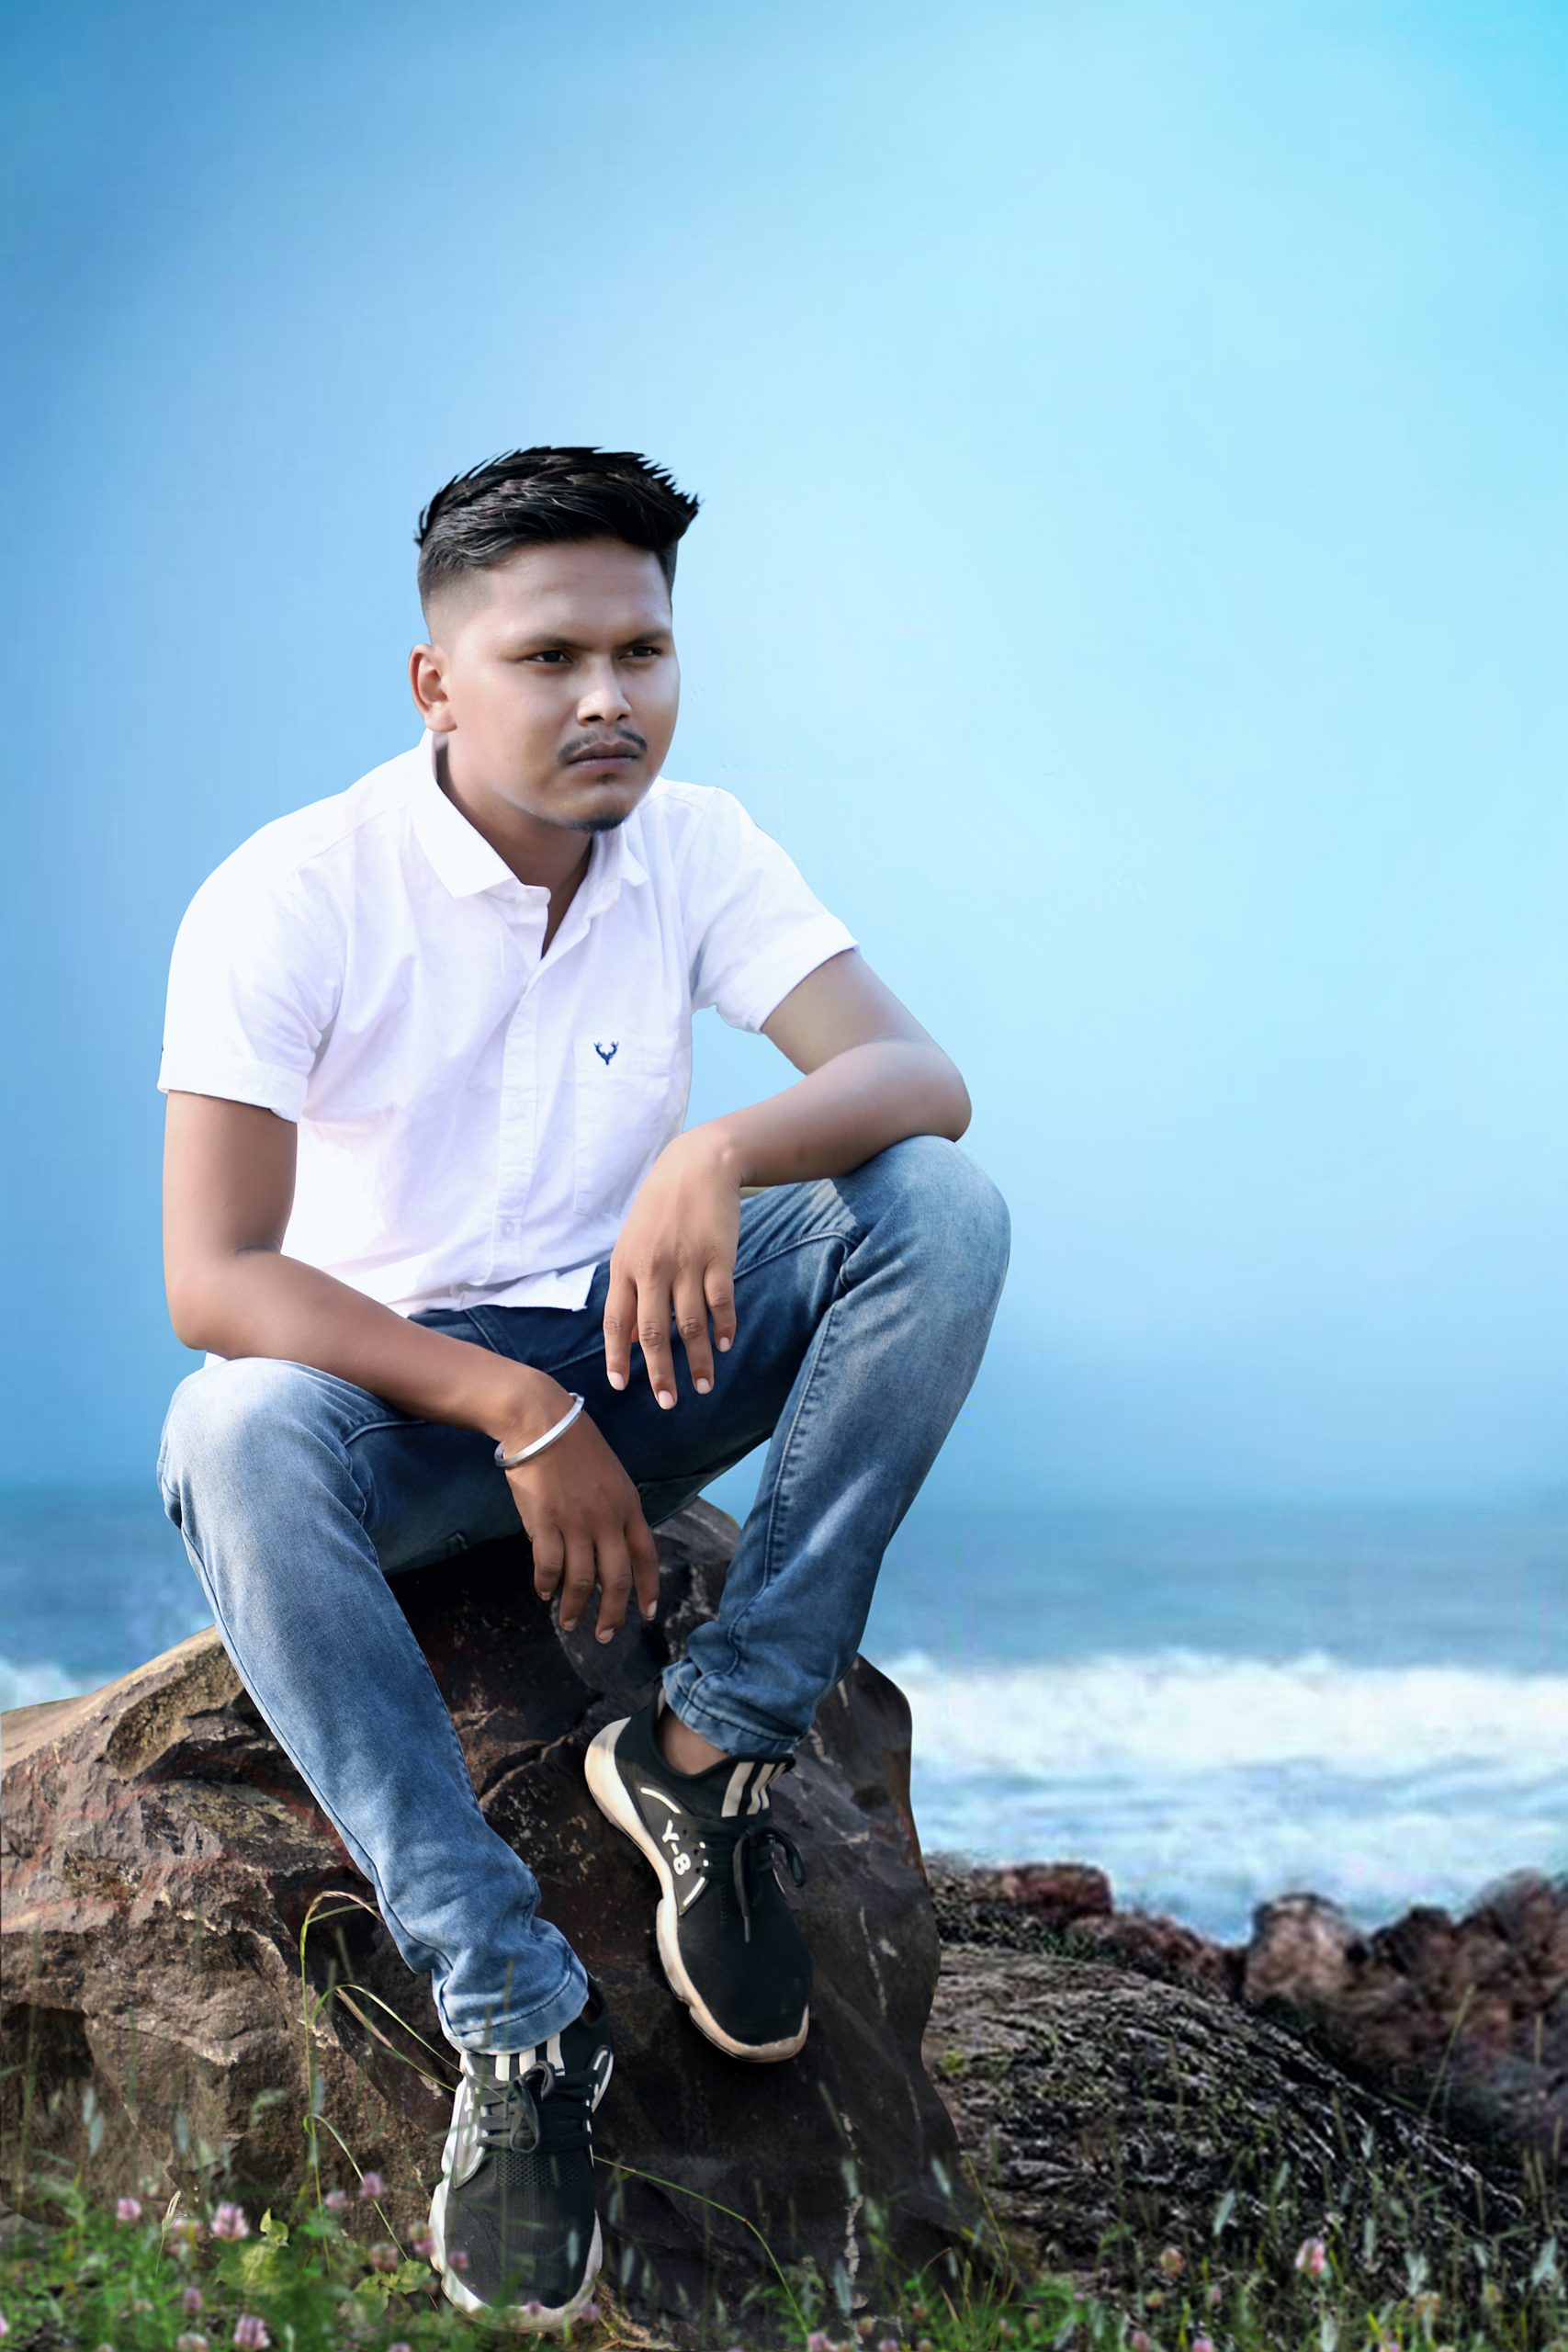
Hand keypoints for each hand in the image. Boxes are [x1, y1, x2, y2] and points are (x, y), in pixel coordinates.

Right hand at [491, 1375, 659, 1640]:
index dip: (648, 1589)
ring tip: (570, 1623)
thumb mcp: (611, 1475)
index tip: (646, 1614)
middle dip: (613, 1612)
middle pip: (617, 1577)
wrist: (542, 1420)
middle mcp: (607, 1518)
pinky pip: (548, 1566)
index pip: (646, 1556)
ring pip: (582, 1579)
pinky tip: (544, 1593)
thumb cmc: (575, 1444)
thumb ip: (615, 1510)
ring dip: (576, 1607)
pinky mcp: (545, 1523)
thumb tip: (610, 1545)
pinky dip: (546, 1585)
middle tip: (604, 1635)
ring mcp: (576, 1522)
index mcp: (628, 1506)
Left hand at [603, 1128, 741, 1406]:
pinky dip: (723, 1328)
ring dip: (697, 1360)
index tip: (621, 1386)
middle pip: (654, 1333)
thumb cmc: (661, 1207)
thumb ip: (630, 1287)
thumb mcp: (633, 1242)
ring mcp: (686, 1263)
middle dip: (660, 1373)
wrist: (698, 1164)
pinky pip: (720, 1302)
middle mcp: (653, 1268)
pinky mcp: (718, 1257)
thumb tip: (632, 1338)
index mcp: (625, 1265)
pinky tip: (724, 1346)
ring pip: (690, 1325)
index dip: (617, 1356)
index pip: (616, 1321)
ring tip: (702, 1386)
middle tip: (667, 1402)